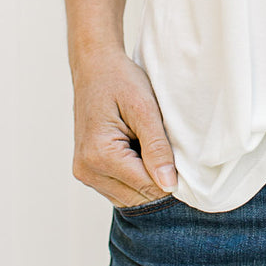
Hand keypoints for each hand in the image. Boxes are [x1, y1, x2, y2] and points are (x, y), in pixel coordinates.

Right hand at [71, 48, 178, 206]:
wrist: (94, 67)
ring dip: (146, 178)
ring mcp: (85, 173)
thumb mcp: (145, 109)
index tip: (181, 154)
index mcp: (100, 155)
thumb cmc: (120, 81)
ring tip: (146, 143)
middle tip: (165, 144)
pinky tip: (137, 149)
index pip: (147, 186)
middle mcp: (87, 170)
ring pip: (130, 197)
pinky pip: (119, 189)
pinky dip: (134, 176)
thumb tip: (169, 185)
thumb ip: (157, 148)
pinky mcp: (87, 171)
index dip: (171, 176)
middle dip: (158, 177)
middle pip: (139, 197)